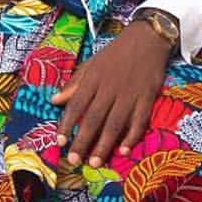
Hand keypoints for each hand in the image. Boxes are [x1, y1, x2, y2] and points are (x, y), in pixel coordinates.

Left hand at [52, 21, 171, 167]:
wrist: (147, 39)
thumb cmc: (115, 53)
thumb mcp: (91, 64)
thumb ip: (74, 84)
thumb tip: (54, 100)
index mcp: (93, 79)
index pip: (76, 105)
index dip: (66, 124)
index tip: (59, 142)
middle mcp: (109, 88)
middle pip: (94, 118)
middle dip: (83, 141)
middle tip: (74, 160)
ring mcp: (130, 94)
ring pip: (115, 123)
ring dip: (104, 145)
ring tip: (94, 162)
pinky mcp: (147, 98)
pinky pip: (139, 121)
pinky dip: (131, 137)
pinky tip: (123, 151)